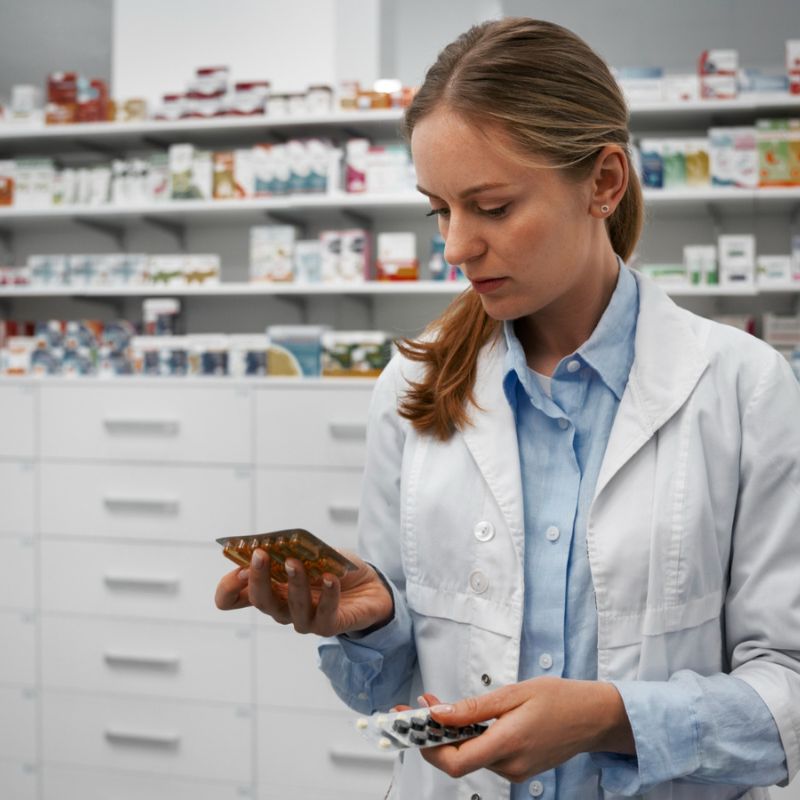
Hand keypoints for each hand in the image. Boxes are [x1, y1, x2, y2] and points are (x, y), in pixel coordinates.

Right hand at [214, 548, 393, 637]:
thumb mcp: (309, 552)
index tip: (236, 569)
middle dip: (258, 579)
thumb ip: (290, 549)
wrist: (370, 585)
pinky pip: (325, 615)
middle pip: (261, 602)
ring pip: (291, 609)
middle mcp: (283, 607)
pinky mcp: (330, 625)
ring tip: (295, 562)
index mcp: (271, 589)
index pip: (234, 598)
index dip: (228, 588)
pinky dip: (327, 596)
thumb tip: (272, 542)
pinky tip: (330, 579)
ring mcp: (305, 619)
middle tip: (260, 555)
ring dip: (292, 584)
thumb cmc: (332, 568)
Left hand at [420, 678, 633, 782]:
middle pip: (458, 760)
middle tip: (420, 706)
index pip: (456, 762)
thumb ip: (474, 707)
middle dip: (434, 735)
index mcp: (508, 744)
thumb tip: (439, 713)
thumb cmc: (559, 699)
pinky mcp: (519, 769)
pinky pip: (485, 756)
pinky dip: (469, 739)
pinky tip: (466, 719)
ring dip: (451, 735)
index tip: (413, 723)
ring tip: (440, 704)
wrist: (594, 717)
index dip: (428, 746)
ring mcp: (516, 771)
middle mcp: (510, 765)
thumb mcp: (514, 693)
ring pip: (471, 758)